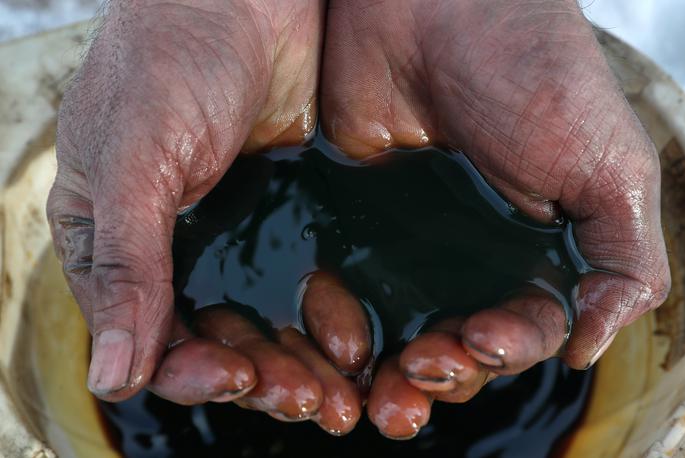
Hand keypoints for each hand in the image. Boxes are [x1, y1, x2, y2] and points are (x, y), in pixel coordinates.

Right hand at [46, 0, 343, 414]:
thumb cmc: (172, 58)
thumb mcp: (136, 158)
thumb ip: (127, 264)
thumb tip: (111, 375)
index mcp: (115, 240)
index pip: (145, 335)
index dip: (190, 370)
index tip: (239, 379)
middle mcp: (172, 248)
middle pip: (211, 341)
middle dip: (257, 377)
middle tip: (309, 400)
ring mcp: (233, 232)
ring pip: (260, 323)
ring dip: (296, 362)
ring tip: (338, 391)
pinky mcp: (286, 215)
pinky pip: (302, 285)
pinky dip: (323, 319)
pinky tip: (353, 341)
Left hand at [321, 0, 669, 437]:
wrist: (434, 3)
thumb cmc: (533, 70)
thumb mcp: (609, 166)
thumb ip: (622, 261)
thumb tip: (587, 348)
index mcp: (537, 252)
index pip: (524, 330)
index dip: (505, 351)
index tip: (479, 342)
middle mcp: (473, 256)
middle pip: (456, 345)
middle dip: (443, 372)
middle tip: (418, 372)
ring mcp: (410, 242)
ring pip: (398, 329)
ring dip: (392, 367)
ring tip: (378, 380)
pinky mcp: (354, 221)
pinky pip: (342, 289)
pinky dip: (340, 325)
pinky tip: (335, 340)